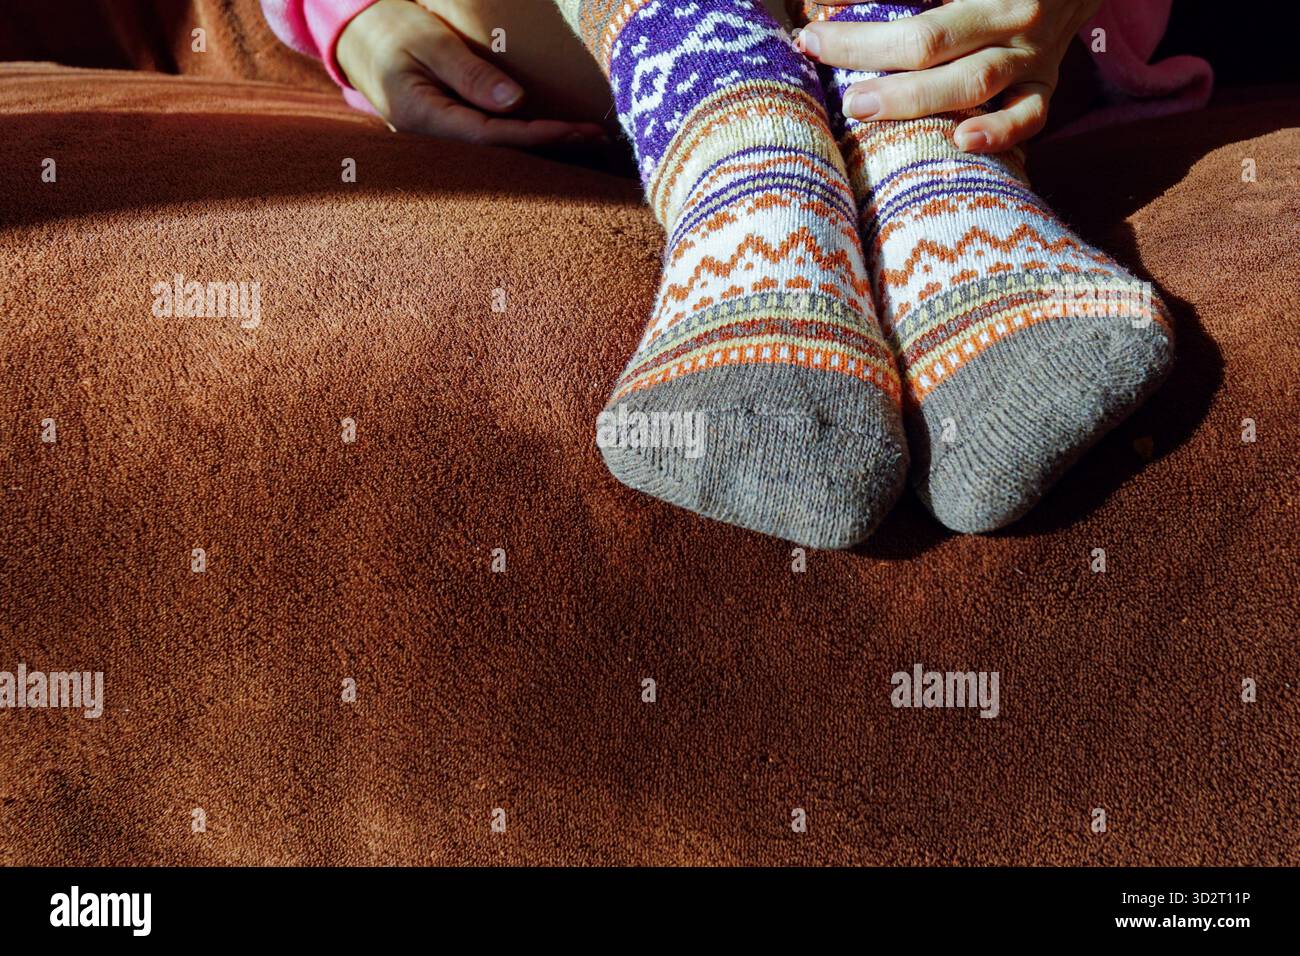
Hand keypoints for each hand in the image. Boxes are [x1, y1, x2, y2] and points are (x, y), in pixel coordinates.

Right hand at [336, 0, 605, 146]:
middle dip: (551, 151)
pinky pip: (491, 143)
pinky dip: (526, 141)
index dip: (538, 138)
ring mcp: (440, 141)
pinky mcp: (448, 132)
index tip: (577, 131)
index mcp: (423, 118)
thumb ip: (468, 73)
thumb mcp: (427, 40)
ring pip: (499, 154)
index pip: (492, 138)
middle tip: (599, 141)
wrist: (354, 35)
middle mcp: (433, 141)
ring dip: (544, 150)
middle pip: (501, 156)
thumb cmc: (389, 28)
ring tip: (590, 143)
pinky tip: (558, 139)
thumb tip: (515, 104)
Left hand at [795, 0, 1103, 150]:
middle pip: (931, 37)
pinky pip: (1027, 116)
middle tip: (817, 51)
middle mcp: (1007, 12)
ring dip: (913, 98)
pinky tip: (961, 142)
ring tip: (859, 106)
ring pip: (972, 79)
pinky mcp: (1044, 88)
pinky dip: (998, 132)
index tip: (812, 17)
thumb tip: (821, 2)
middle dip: (867, 48)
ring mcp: (1029, 54)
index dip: (858, 7)